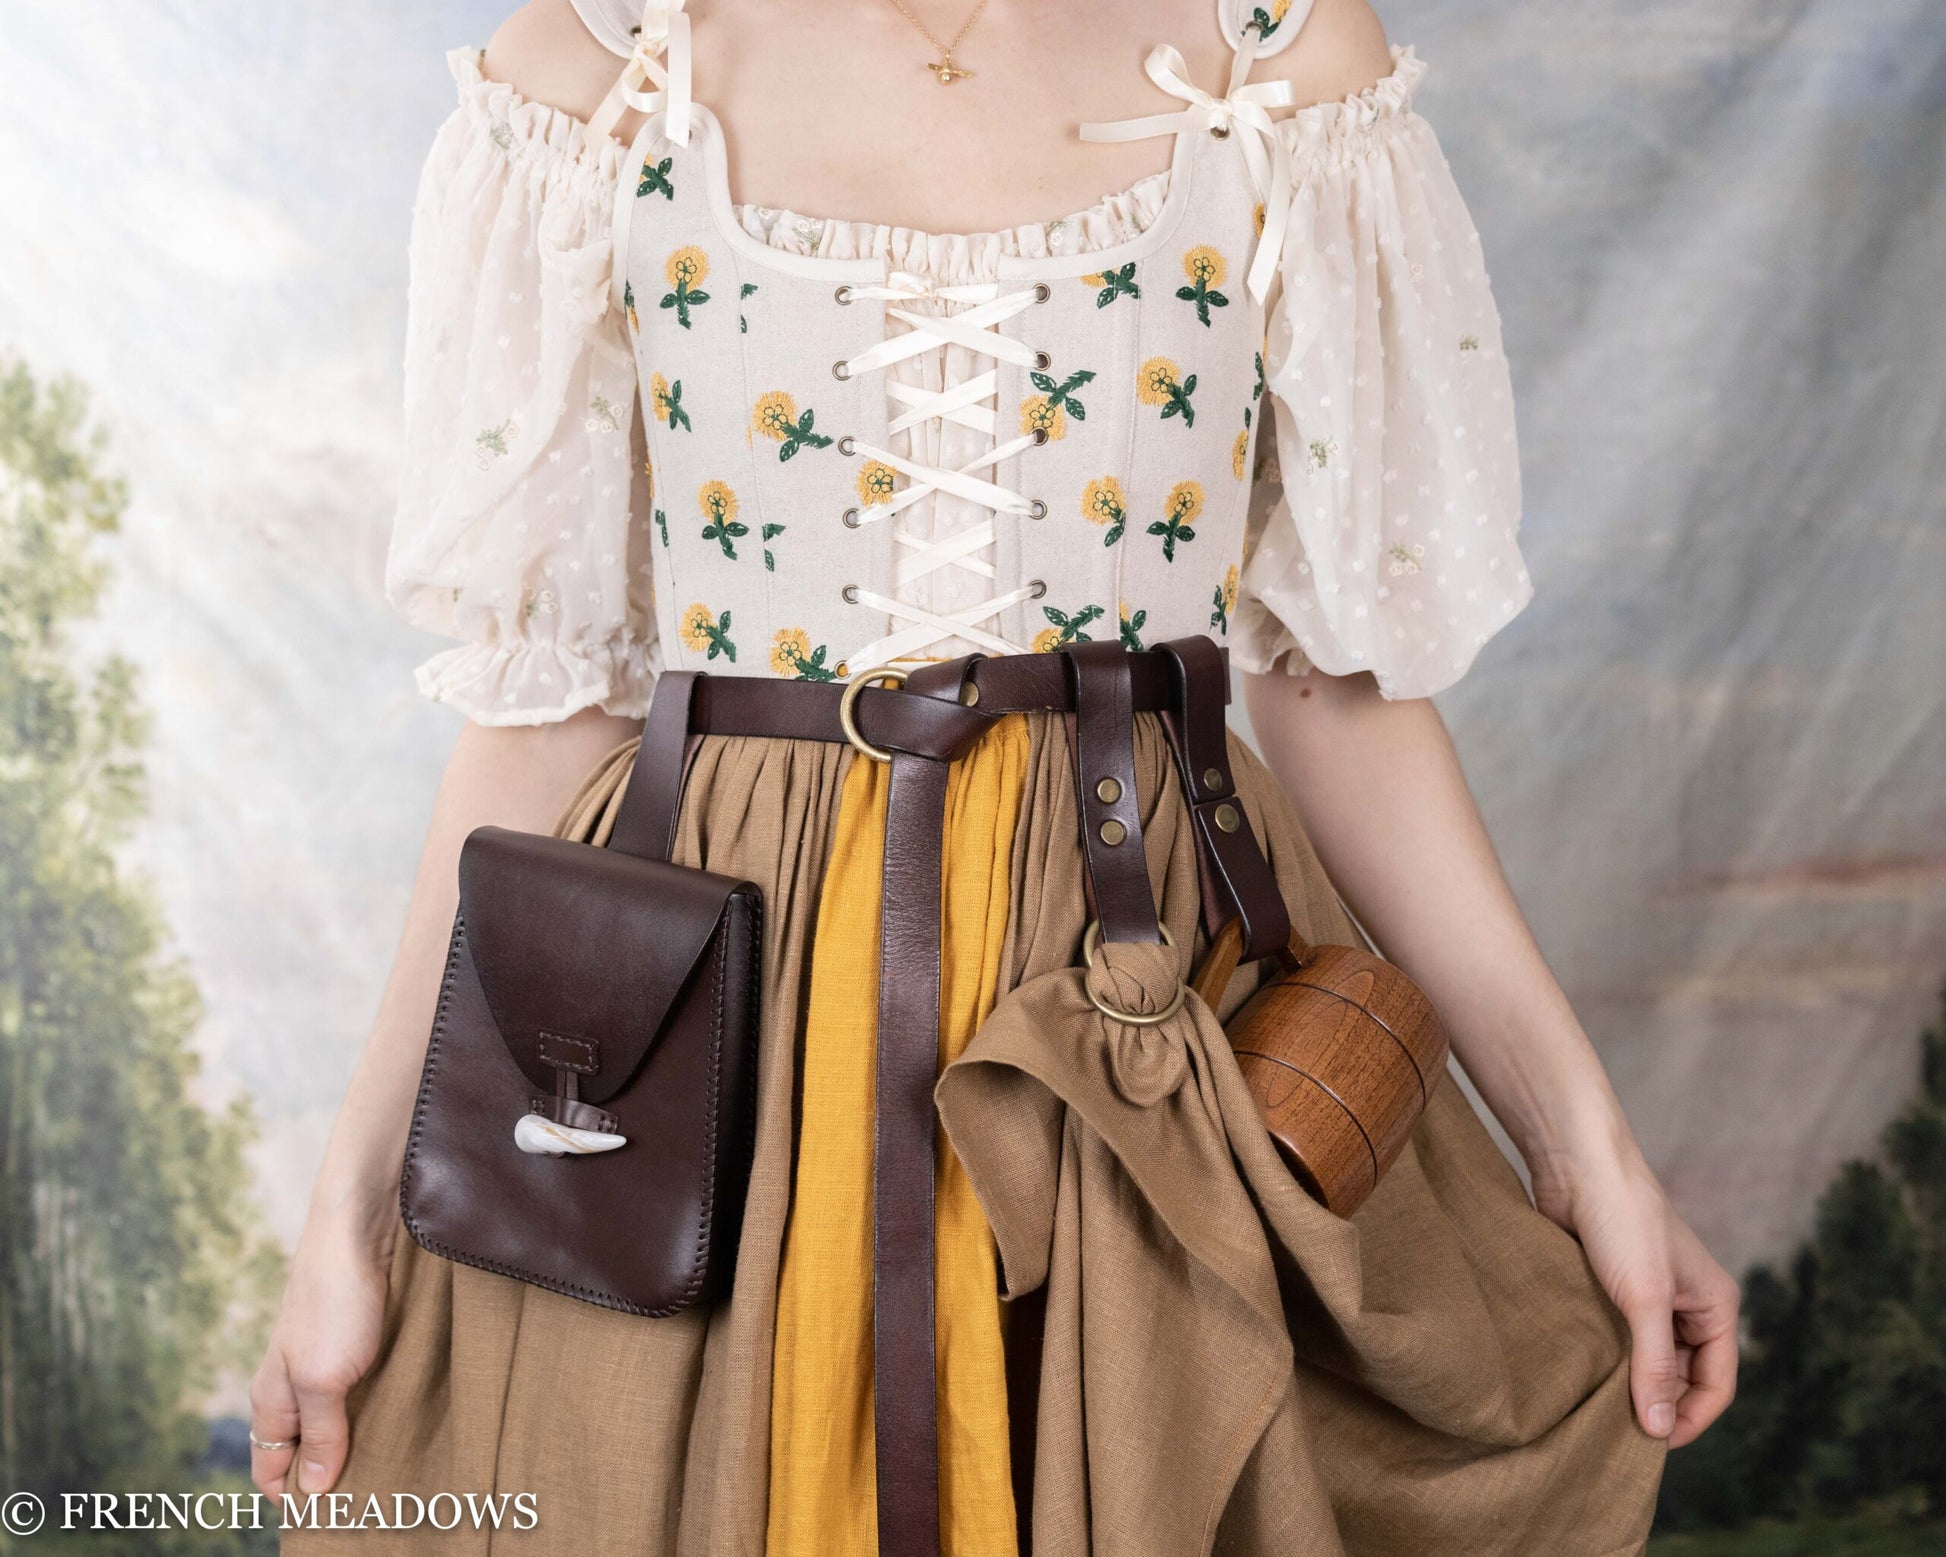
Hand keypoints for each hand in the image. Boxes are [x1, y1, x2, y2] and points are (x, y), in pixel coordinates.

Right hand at [249, 1218, 391, 1497]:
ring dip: (353, 1439)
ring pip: (331, 1415)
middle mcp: (291, 1379)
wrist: (360, 1227)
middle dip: (324, 1472)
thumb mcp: (325, 1378)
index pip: (268, 1466)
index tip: (330, 1519)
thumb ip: (318, 1432)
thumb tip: (311, 1490)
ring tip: (390, 1464)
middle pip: (299, 1444)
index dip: (292, 1495)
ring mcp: (323, 1356)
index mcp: (272, 1397)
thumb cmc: (335, 1301)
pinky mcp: (355, 1336)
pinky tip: (398, 1414)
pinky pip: (357, 1387)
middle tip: (368, 1498)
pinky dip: (372, 1407)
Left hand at [1530, 1130, 1739, 1447]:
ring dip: (1628, 1383)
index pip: (1717, 1385)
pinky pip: (1616, 1339)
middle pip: (1683, 1377)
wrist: (1577, 1165)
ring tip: (1597, 1405)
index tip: (1651, 1444)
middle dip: (1657, 1404)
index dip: (1689, 1419)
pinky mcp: (1611, 1289)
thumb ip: (1655, 1365)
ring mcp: (1649, 1298)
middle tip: (1618, 1431)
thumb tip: (1659, 1431)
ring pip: (1647, 1360)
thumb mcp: (1645, 1299)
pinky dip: (1604, 1358)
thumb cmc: (1623, 1222)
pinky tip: (1582, 1372)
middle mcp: (1688, 1306)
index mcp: (1715, 1307)